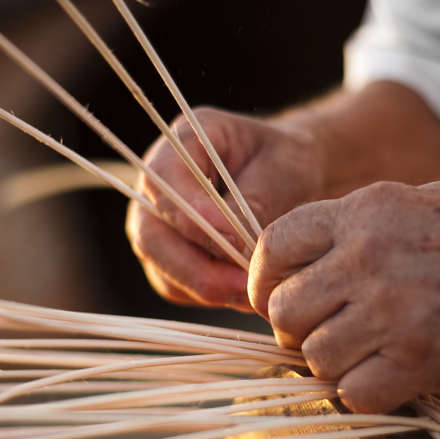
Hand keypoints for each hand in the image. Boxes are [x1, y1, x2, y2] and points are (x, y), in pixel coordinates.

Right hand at [126, 107, 322, 311]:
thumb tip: (232, 245)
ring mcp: (157, 225)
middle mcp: (157, 186)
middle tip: (244, 284)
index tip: (235, 241)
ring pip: (162, 270)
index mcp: (182, 142)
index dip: (192, 216)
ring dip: (206, 287)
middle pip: (150, 235)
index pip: (164, 181)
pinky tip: (245, 291)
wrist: (289, 177)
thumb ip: (254, 201)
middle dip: (196, 268)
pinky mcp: (169, 258)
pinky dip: (210, 296)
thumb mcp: (283, 169)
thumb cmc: (287, 163)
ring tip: (253, 290)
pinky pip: (178, 288)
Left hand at [248, 178, 439, 412]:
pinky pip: (355, 394)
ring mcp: (392, 307)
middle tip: (330, 336)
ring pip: (314, 359)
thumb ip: (353, 234)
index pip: (271, 248)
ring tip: (372, 357)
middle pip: (283, 312)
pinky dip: (367, 395)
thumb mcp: (411, 202)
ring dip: (335, 367)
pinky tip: (395, 379)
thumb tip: (305, 277)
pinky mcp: (422, 356)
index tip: (276, 303)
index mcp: (360, 211)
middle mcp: (365, 256)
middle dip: (298, 332)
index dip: (264, 283)